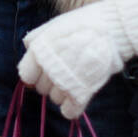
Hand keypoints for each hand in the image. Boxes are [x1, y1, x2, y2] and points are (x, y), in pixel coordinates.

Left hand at [18, 0, 131, 119]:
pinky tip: (76, 97)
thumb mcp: (54, 25)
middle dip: (49, 81)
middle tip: (63, 70)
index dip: (34, 73)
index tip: (42, 69)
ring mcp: (65, 83)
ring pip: (54, 99)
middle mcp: (49, 69)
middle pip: (40, 88)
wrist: (111, 29)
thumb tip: (28, 48)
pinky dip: (71, 107)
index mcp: (39, 52)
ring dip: (62, 92)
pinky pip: (69, 111)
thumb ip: (36, 38)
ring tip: (74, 78)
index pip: (26, 75)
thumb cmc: (82, 24)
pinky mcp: (83, 93)